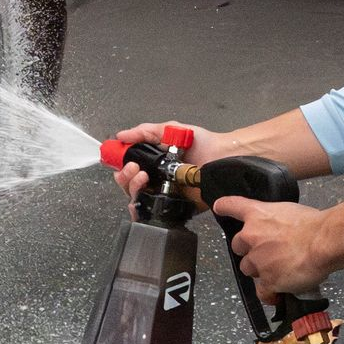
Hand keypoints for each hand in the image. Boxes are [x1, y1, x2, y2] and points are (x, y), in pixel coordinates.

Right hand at [106, 120, 231, 208]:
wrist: (223, 157)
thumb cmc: (203, 143)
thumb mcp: (172, 130)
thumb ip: (146, 132)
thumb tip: (122, 136)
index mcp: (153, 162)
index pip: (127, 167)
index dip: (119, 164)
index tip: (122, 159)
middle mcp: (155, 179)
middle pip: (127, 184)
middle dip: (125, 176)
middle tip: (135, 168)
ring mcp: (163, 194)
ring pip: (135, 198)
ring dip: (132, 187)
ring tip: (144, 177)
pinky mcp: (172, 208)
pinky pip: (150, 213)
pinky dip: (140, 209)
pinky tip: (146, 197)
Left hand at [212, 196, 339, 298]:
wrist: (323, 242)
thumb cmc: (316, 225)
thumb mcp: (293, 213)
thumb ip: (279, 222)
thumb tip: (284, 235)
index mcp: (259, 215)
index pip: (233, 206)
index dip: (224, 207)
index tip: (218, 207)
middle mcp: (252, 236)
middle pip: (238, 246)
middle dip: (249, 250)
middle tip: (269, 253)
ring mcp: (257, 259)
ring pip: (249, 269)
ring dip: (260, 271)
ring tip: (280, 272)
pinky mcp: (266, 280)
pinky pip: (262, 292)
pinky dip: (269, 294)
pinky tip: (278, 295)